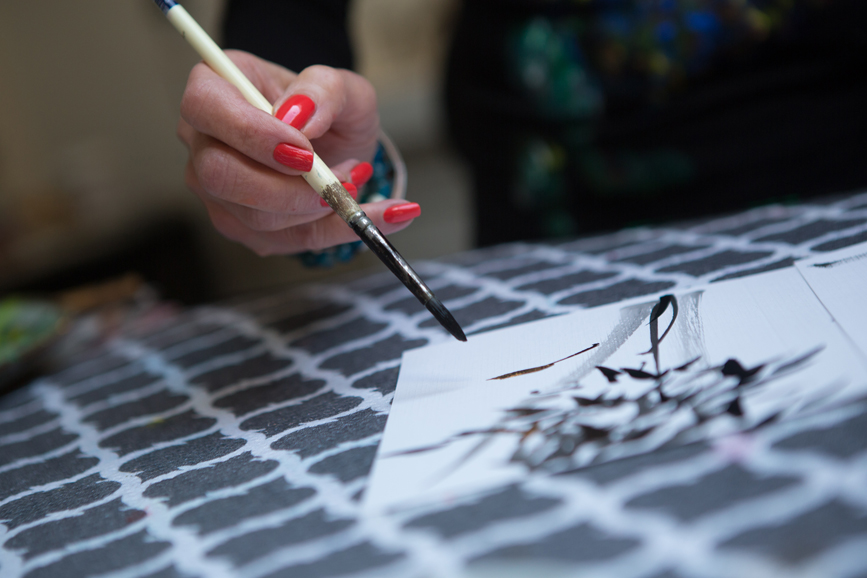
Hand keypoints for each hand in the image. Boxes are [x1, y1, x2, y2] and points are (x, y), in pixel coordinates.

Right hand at [177, 50, 419, 255]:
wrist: (340, 149)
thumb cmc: (331, 111)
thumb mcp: (345, 87)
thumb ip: (324, 88)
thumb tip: (298, 116)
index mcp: (216, 86)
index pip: (204, 107)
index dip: (251, 132)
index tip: (304, 148)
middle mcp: (203, 139)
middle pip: (219, 174)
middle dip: (288, 188)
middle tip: (338, 179)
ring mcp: (213, 188)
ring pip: (253, 216)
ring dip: (316, 208)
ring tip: (352, 182)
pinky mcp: (239, 225)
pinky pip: (284, 240)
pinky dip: (332, 230)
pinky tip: (364, 213)